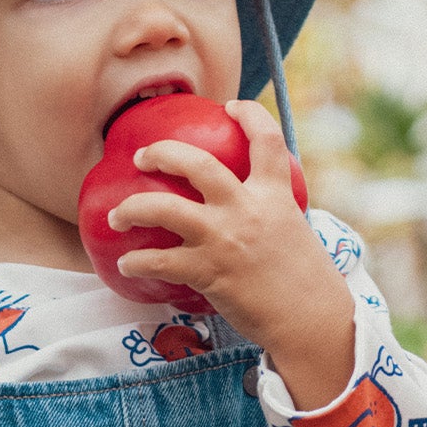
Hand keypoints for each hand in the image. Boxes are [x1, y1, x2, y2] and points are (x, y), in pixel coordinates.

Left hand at [108, 100, 356, 411]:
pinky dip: (136, 262)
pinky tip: (125, 265)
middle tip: (143, 157)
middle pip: (197, 164)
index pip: (265, 140)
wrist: (310, 320)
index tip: (231, 106)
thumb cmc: (306, 284)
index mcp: (275, 195)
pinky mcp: (209, 272)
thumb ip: (269, 215)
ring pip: (165, 208)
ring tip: (116, 216)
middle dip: (163, 153)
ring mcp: (224, 239)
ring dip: (132, 208)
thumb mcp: (295, 233)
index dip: (249, 114)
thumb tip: (248, 214)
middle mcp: (247, 209)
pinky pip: (159, 261)